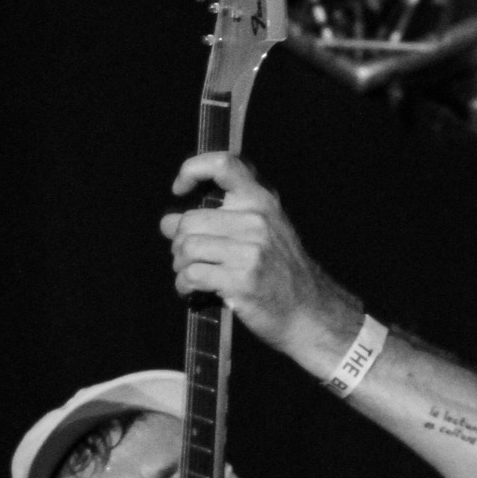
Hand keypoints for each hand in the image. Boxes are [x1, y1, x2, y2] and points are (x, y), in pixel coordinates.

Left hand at [159, 152, 357, 362]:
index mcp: (262, 201)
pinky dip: (183, 285)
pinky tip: (190, 291)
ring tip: (188, 276)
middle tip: (186, 259)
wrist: (309, 312)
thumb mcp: (261, 235)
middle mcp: (256, 220)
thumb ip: (218, 223)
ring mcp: (250, 251)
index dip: (192, 169)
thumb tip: (167, 223)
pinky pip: (191, 275)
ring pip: (186, 248)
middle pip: (190, 221)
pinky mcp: (241, 280)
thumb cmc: (280, 275)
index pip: (224, 164)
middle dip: (178, 244)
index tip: (180, 189)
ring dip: (180, 266)